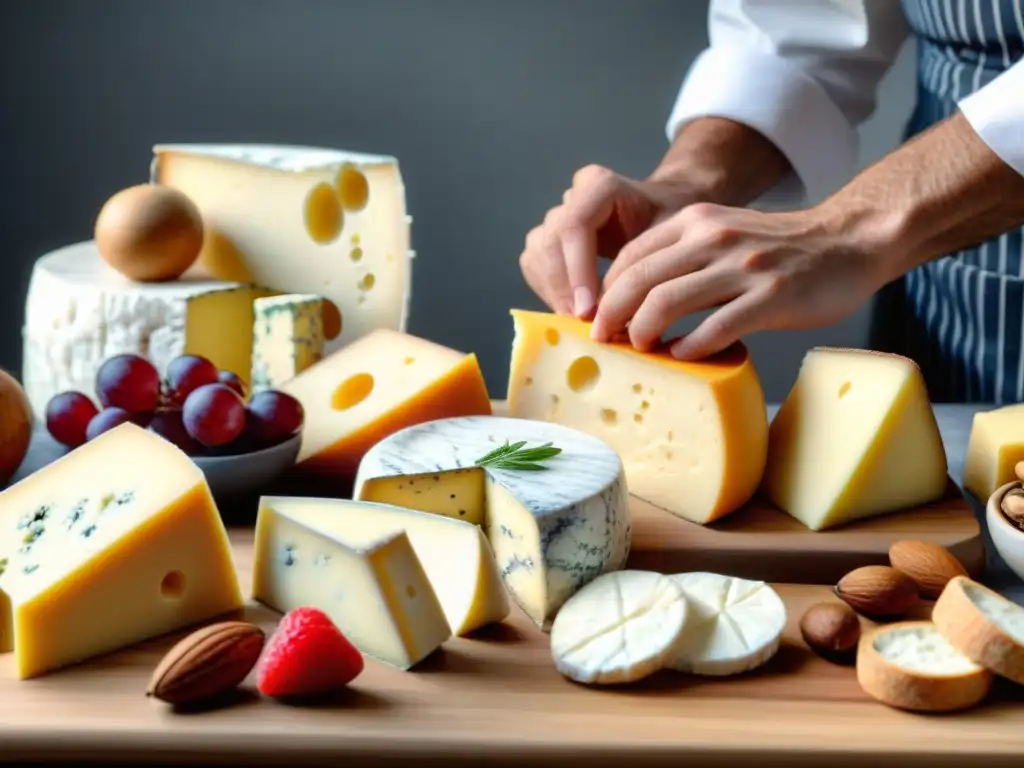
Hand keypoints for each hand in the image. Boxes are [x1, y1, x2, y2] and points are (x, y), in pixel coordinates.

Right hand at [518, 164, 695, 318]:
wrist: (665, 209)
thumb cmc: (673, 222)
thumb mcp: (673, 235)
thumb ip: (647, 265)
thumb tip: (621, 314)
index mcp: (600, 185)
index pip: (574, 227)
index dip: (576, 272)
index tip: (589, 311)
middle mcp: (573, 195)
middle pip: (550, 242)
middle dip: (563, 288)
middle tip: (582, 323)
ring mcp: (558, 214)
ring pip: (537, 254)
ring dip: (552, 292)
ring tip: (578, 321)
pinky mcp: (549, 235)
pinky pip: (534, 264)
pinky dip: (547, 291)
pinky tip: (570, 310)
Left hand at [590, 202, 890, 359]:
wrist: (848, 242)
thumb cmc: (780, 249)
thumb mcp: (723, 234)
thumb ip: (683, 257)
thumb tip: (633, 302)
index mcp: (695, 222)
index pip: (630, 257)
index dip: (605, 292)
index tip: (597, 320)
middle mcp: (713, 239)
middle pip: (638, 280)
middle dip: (611, 316)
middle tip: (603, 343)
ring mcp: (742, 267)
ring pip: (667, 302)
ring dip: (643, 333)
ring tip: (641, 350)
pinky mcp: (770, 297)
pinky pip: (715, 327)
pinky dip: (690, 347)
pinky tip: (682, 357)